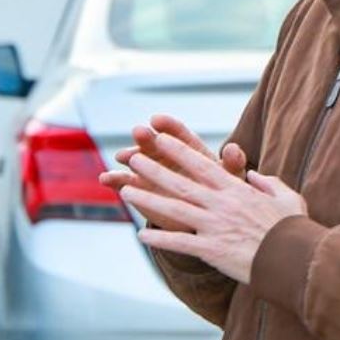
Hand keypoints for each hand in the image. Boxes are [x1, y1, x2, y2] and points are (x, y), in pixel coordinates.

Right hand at [102, 114, 245, 232]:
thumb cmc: (220, 196)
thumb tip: (234, 147)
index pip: (178, 134)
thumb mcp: (229, 181)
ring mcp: (149, 172)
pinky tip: (105, 179)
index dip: (168, 126)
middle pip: (154, 143)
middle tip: (139, 132)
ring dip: (129, 156)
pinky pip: (124, 183)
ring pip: (136, 160)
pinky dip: (114, 180)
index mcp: (189, 151)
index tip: (157, 120)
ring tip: (122, 156)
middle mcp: (166, 157)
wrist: (202, 220)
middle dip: (146, 137)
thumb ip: (231, 165)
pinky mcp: (138, 189)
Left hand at [104, 121, 305, 284]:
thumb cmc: (294, 229)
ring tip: (125, 190)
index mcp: (237, 190)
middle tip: (132, 157)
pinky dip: (159, 240)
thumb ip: (268, 183)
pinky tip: (141, 235)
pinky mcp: (212, 250)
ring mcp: (214, 226)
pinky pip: (180, 243)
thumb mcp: (287, 197)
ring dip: (147, 199)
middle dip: (154, 169)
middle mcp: (221, 204)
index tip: (161, 138)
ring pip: (174, 209)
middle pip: (180, 183)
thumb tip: (254, 175)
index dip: (178, 150)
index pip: (202, 164)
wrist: (295, 260)